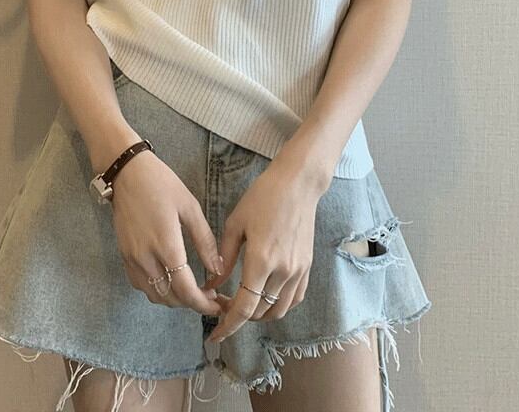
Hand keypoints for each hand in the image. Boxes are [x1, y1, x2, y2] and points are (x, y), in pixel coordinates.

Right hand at [110, 148, 224, 315]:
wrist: (126, 173)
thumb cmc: (161, 184)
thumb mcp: (189, 207)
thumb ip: (205, 240)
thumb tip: (218, 269)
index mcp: (166, 245)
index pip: (185, 289)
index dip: (203, 303)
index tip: (218, 305)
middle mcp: (146, 257)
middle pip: (171, 298)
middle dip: (193, 303)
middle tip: (211, 296)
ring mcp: (132, 258)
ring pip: (155, 295)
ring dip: (175, 299)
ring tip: (193, 290)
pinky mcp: (124, 255)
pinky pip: (141, 285)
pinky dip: (158, 290)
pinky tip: (171, 279)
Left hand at [201, 156, 323, 341]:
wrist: (297, 184)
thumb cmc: (262, 198)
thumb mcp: (235, 224)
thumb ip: (223, 257)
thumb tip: (212, 284)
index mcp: (261, 260)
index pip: (244, 307)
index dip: (227, 325)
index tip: (214, 334)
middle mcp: (282, 271)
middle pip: (259, 312)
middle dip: (238, 316)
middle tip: (222, 306)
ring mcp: (298, 270)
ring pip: (278, 310)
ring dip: (259, 314)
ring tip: (242, 303)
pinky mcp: (307, 266)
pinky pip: (294, 298)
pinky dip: (278, 305)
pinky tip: (265, 296)